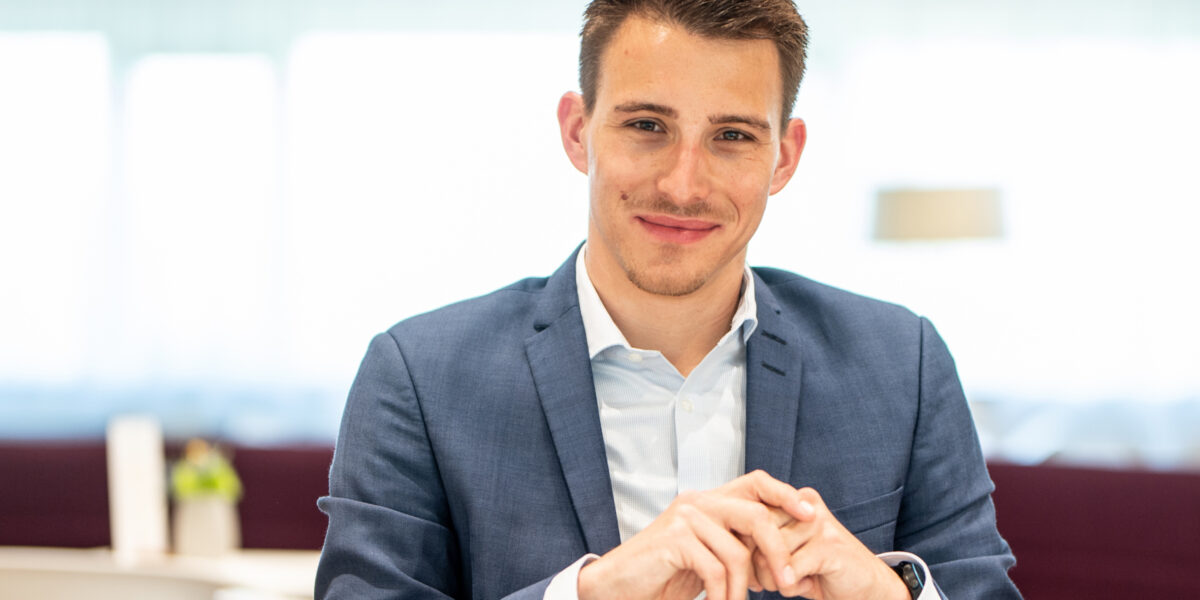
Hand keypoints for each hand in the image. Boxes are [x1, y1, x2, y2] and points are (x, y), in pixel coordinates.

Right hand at [578, 470, 810, 599]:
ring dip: (743, 589)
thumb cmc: (665, 575)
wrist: (619, 586)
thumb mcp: (707, 556)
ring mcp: (685, 516)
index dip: (786, 494)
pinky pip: (716, 568)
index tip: (813, 516)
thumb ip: (734, 544)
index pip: (755, 482)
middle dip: (778, 552)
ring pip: (737, 552)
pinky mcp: (674, 538)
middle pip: (756, 516)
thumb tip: (780, 553)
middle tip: (787, 585)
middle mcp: (698, 500)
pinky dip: (722, 595)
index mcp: (708, 500)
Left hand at [749, 488, 908, 599]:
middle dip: (759, 567)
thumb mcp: (787, 551)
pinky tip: (809, 585)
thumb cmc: (821, 570)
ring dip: (776, 580)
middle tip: (778, 579)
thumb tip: (730, 547)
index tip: (758, 568)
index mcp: (793, 500)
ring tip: (796, 581)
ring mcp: (819, 523)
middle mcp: (805, 505)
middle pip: (756, 536)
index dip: (746, 549)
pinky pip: (789, 570)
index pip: (749, 519)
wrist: (866, 588)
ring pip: (769, 554)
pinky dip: (792, 586)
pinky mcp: (828, 545)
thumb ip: (762, 542)